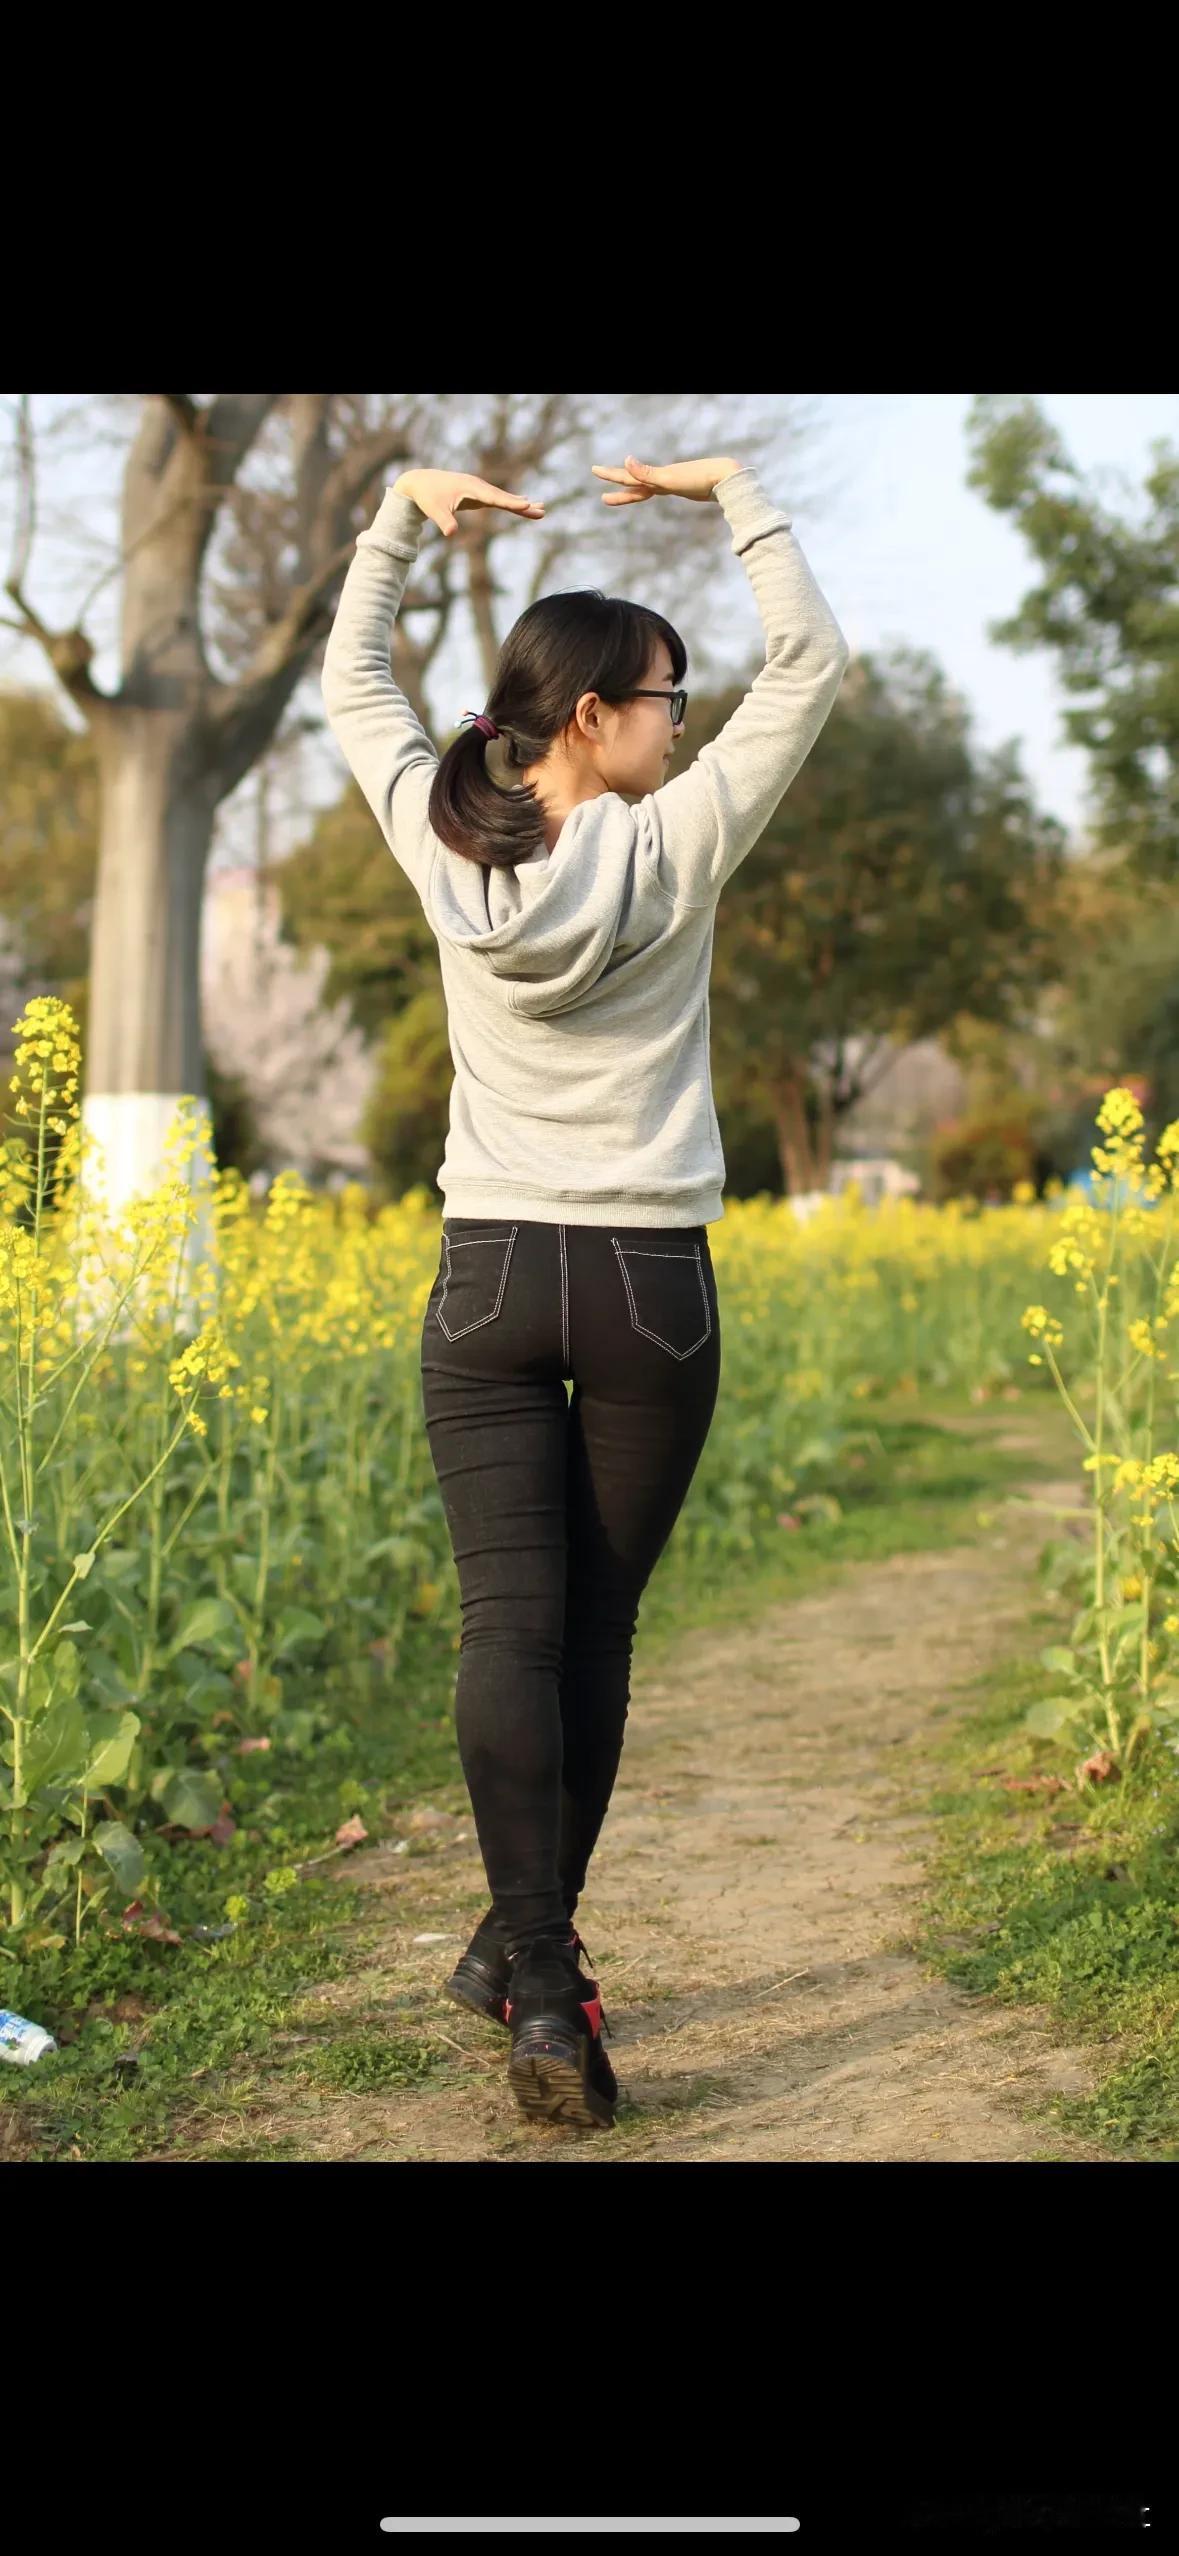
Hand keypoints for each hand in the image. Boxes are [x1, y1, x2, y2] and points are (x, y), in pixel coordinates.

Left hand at [392, 468, 544, 538]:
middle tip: (542, 510)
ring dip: (521, 504)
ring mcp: (479, 489)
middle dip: (523, 505)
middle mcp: (478, 486)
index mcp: (470, 488)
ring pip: (504, 498)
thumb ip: (443, 521)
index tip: (526, 504)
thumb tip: (451, 533)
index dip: (510, 502)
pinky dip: (511, 502)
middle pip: (504, 497)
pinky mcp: (477, 494)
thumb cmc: (427, 497)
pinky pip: (498, 499)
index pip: (494, 497)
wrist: (420, 482)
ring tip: (541, 509)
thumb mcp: (434, 510)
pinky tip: (523, 503)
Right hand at [591, 454, 743, 506]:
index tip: (594, 469)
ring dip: (630, 493)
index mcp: (656, 477)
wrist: (724, 479)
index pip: (628, 476)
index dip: (610, 474)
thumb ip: (646, 473)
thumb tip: (625, 460)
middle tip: (601, 496)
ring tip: (616, 497)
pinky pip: (658, 490)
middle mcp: (660, 478)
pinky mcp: (681, 488)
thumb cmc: (698, 479)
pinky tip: (651, 491)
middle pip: (633, 484)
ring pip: (644, 488)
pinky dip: (650, 490)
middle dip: (616, 488)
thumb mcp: (669, 479)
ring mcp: (670, 483)